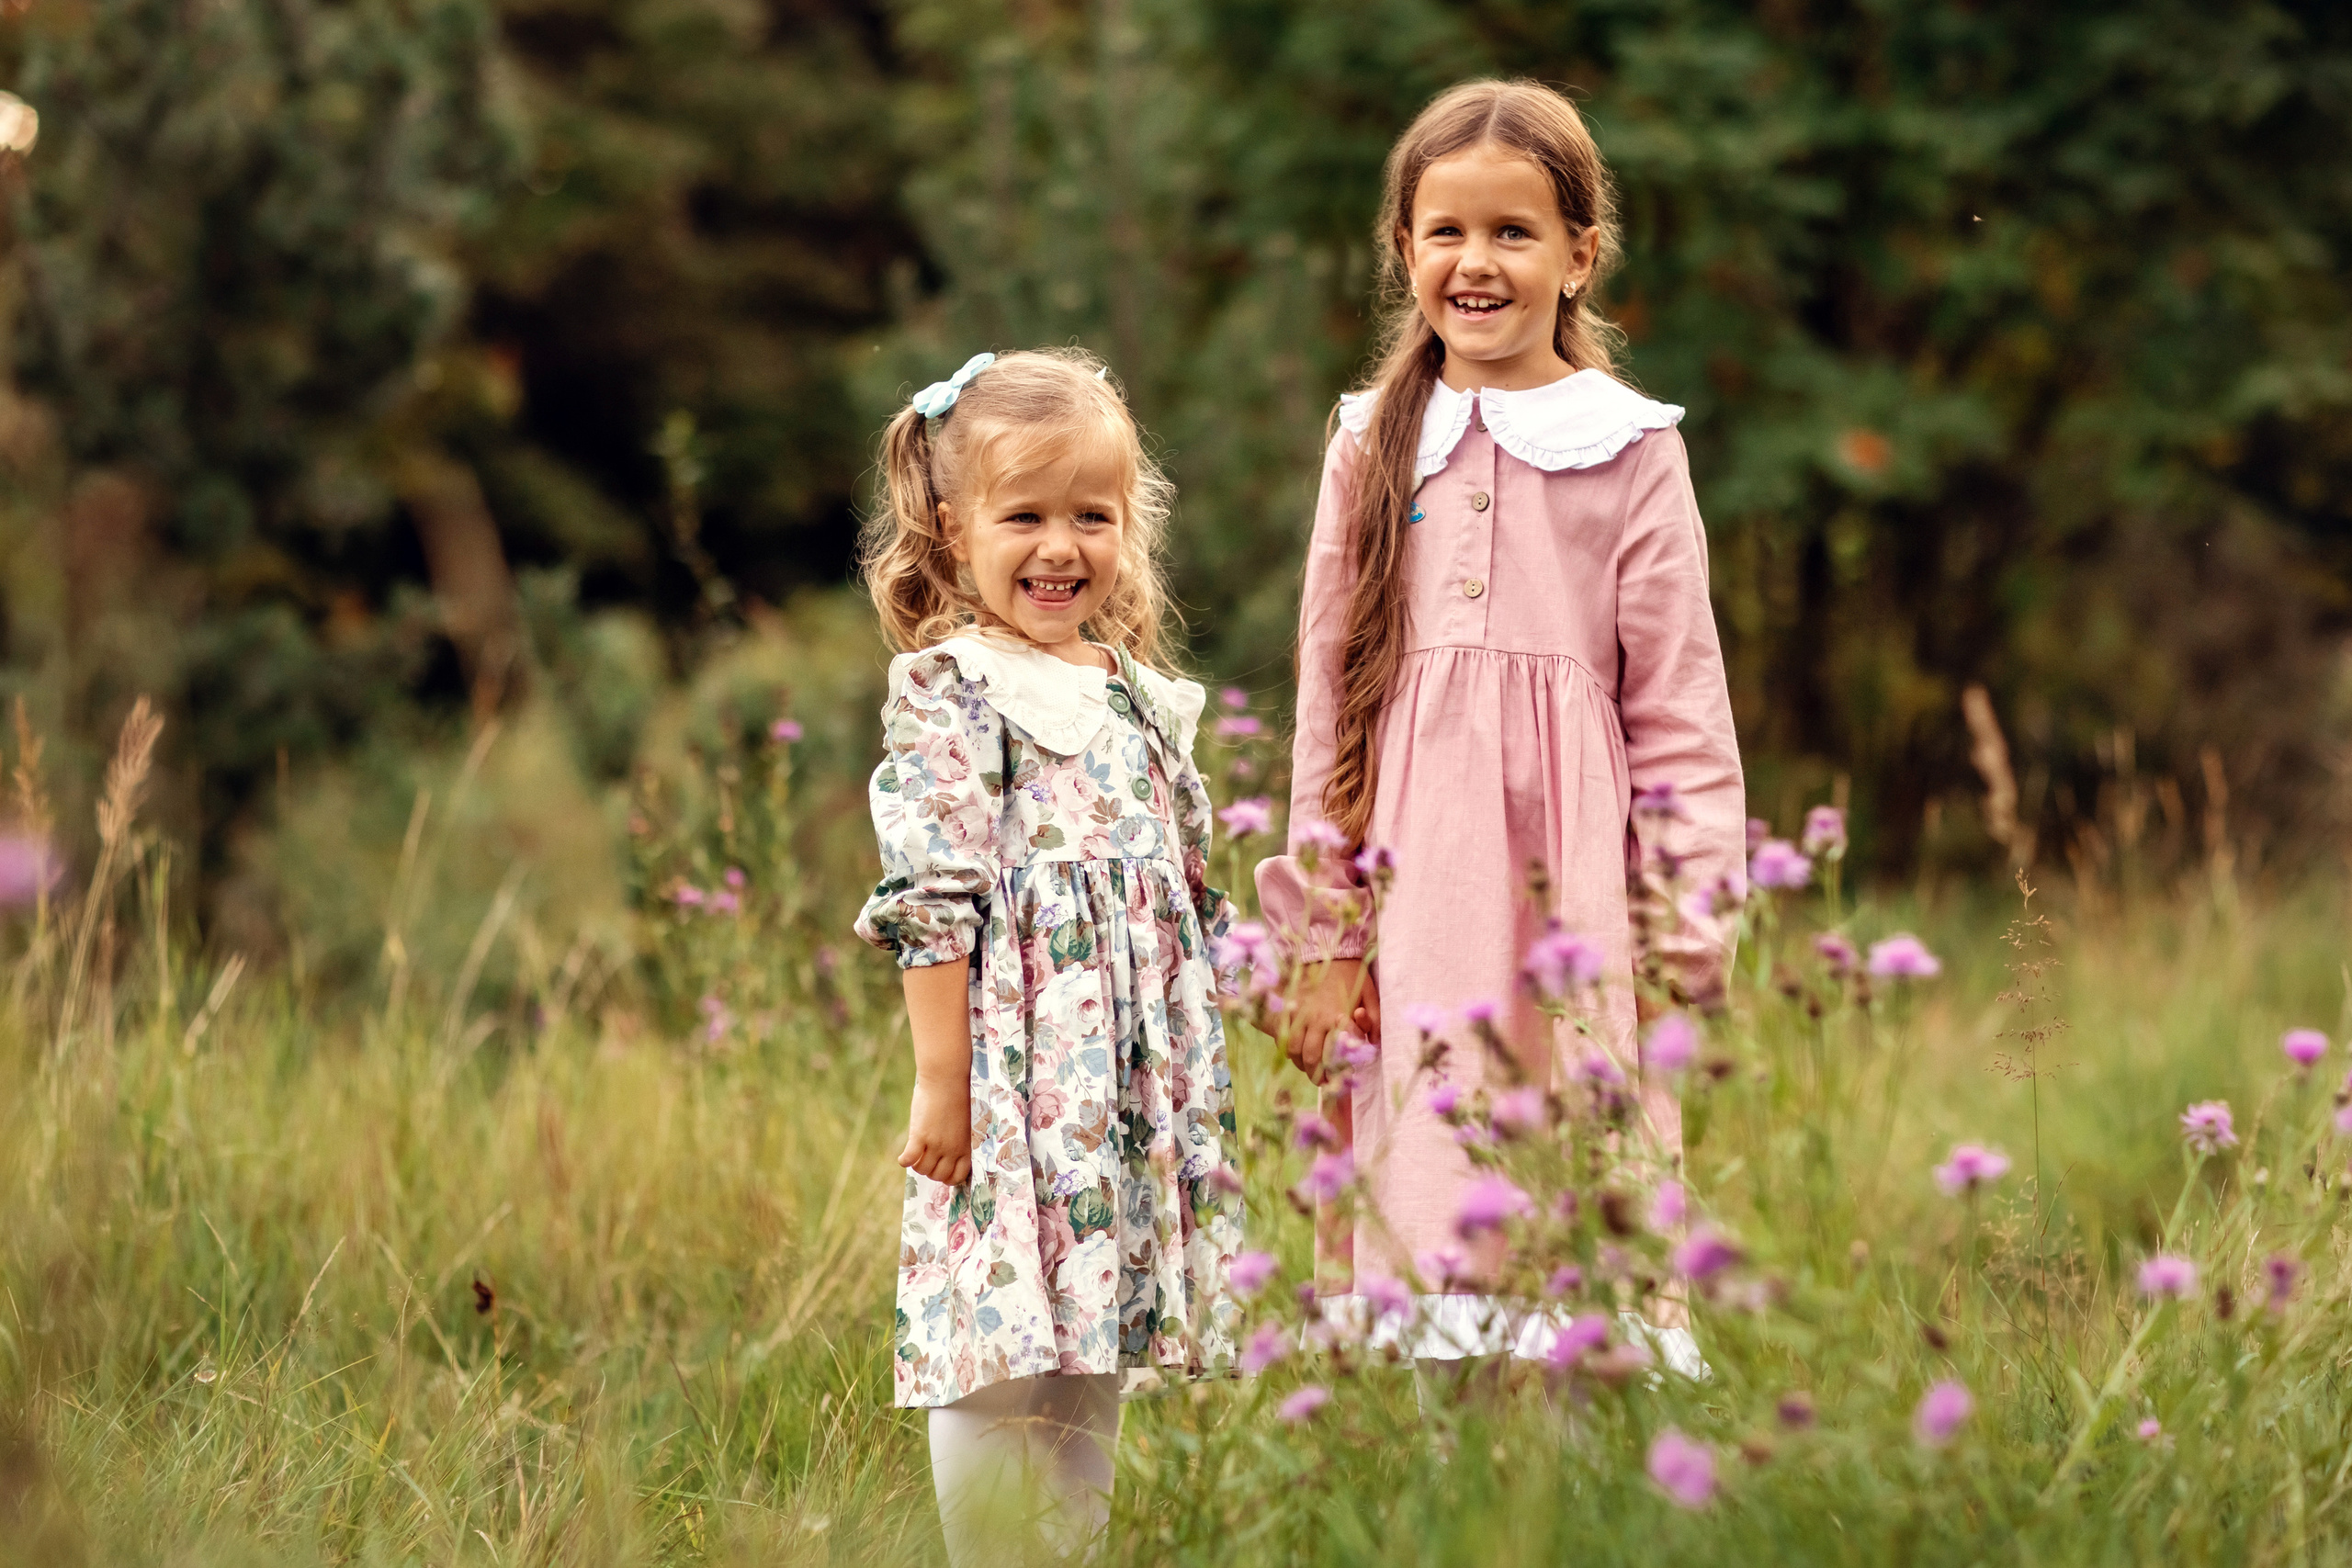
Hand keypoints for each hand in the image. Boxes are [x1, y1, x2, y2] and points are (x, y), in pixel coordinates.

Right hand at [898, 1075, 971, 1185]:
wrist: (946, 1081)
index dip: (946, 1177)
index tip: (940, 1170)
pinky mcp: (920, 1136)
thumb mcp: (963, 1125)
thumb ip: (957, 1141)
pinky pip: (909, 1159)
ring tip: (915, 1155)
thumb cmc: (956, 1098)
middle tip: (925, 1160)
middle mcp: (951, 1149)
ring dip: (916, 1166)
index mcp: (965, 1147)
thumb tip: (947, 1154)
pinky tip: (903, 1157)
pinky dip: (904, 1161)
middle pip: (937, 1175)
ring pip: (922, 1169)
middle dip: (930, 1172)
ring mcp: (936, 1144)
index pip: (957, 1176)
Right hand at [1287, 959, 1378, 1084]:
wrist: (1326, 951)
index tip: (1345, 1077)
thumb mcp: (1370, 994)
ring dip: (1301, 1065)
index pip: (1336, 1052)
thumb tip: (1373, 1043)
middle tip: (1324, 1082)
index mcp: (1338, 1016)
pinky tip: (1298, 1054)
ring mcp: (1300, 1014)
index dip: (1339, 1069)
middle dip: (1316, 1074)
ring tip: (1311, 1071)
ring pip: (1294, 1049)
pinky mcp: (1290, 1010)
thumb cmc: (1352, 974)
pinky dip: (1289, 1050)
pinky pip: (1284, 1036)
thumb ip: (1374, 1020)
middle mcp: (1317, 1018)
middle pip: (1311, 1056)